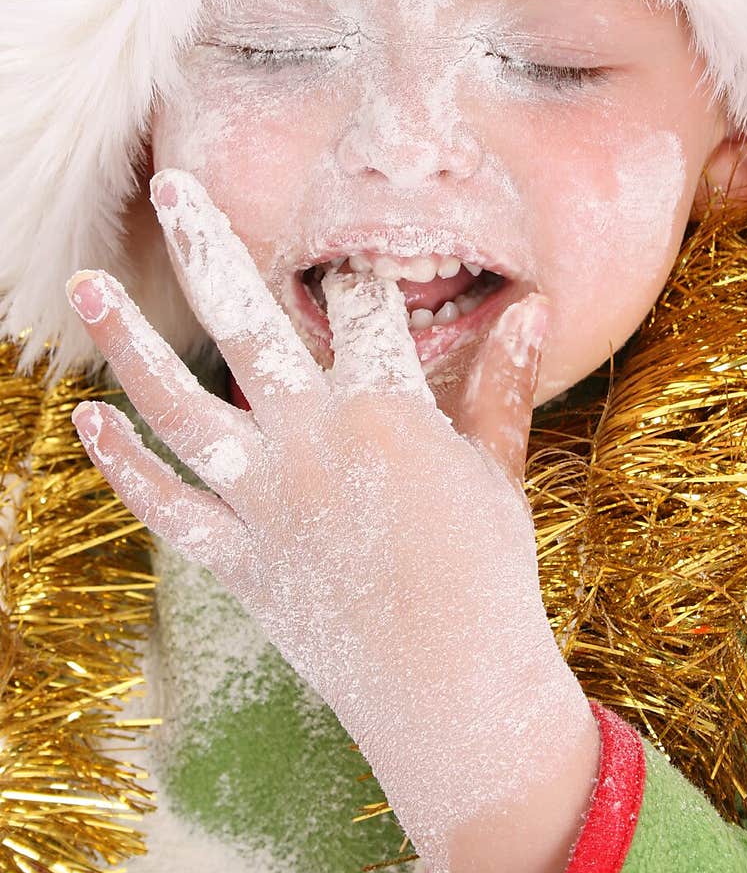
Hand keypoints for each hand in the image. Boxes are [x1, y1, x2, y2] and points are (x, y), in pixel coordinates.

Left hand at [67, 169, 597, 872]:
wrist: (452, 685)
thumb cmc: (489, 571)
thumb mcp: (499, 467)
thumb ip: (502, 383)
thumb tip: (533, 308)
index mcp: (385, 406)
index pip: (358, 306)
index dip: (348, 265)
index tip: (332, 236)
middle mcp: (312, 438)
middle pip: (246, 323)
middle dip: (208, 246)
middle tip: (172, 186)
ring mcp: (265, 500)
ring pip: (177, 406)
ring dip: (129, 342)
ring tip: (88, 283)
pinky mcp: (237, 558)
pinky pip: (166, 506)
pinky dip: (124, 466)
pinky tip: (90, 420)